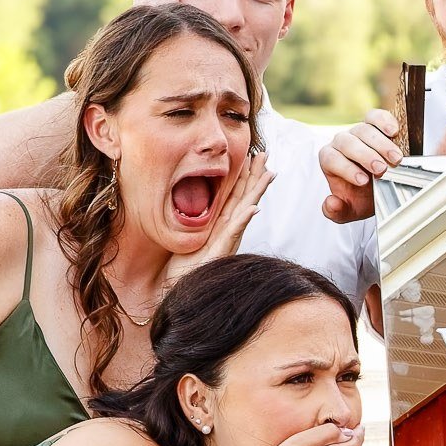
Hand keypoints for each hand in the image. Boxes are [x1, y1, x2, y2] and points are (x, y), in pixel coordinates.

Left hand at [162, 151, 272, 285]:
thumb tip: (196, 207)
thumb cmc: (181, 268)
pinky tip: (253, 208)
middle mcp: (227, 231)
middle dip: (255, 176)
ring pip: (245, 211)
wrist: (177, 291)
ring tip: (269, 174)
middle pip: (245, 197)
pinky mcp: (220, 252)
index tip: (251, 156)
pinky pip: (233, 233)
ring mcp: (226, 241)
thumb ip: (196, 224)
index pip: (234, 195)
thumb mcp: (187, 238)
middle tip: (265, 154)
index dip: (243, 175)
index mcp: (219, 224)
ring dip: (257, 192)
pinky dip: (244, 220)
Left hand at [319, 109, 401, 224]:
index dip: (346, 169)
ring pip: (364, 130)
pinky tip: (394, 131)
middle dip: (365, 156)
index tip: (363, 181)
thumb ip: (336, 211)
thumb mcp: (349, 211)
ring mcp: (358, 131)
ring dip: (381, 144)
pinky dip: (385, 121)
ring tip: (395, 159)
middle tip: (381, 170)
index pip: (332, 159)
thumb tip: (331, 202)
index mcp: (330, 160)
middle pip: (348, 142)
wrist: (379, 189)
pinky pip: (376, 117)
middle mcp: (341, 143)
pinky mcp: (374, 124)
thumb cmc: (362, 198)